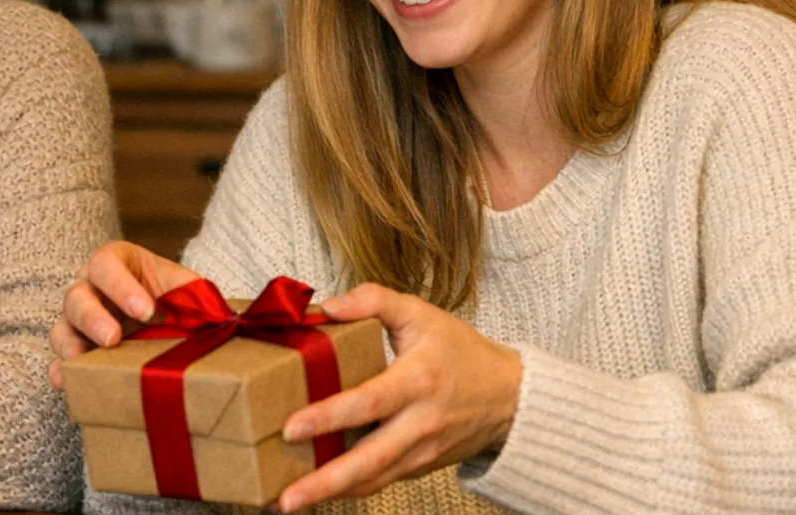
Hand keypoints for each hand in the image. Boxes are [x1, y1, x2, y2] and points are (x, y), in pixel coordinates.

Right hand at [48, 240, 201, 388]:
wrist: (167, 319)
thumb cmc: (174, 298)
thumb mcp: (187, 289)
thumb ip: (197, 297)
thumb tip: (224, 320)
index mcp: (116, 263)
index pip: (106, 265)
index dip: (121, 286)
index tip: (147, 311)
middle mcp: (89, 287)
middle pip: (77, 296)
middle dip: (93, 318)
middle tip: (114, 338)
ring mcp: (78, 320)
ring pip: (62, 327)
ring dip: (70, 345)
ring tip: (82, 363)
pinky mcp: (77, 348)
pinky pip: (58, 360)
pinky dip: (61, 372)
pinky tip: (67, 383)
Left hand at [272, 283, 521, 511]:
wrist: (510, 397)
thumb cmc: (460, 352)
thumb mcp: (421, 313)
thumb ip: (374, 300)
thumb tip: (329, 305)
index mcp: (416, 382)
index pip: (368, 403)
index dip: (329, 417)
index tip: (291, 427)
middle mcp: (420, 424)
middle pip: (368, 459)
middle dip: (325, 481)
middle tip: (285, 497)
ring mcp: (422, 451)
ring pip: (373, 479)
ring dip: (331, 494)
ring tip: (288, 502)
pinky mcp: (421, 467)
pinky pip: (382, 481)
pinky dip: (351, 489)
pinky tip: (320, 492)